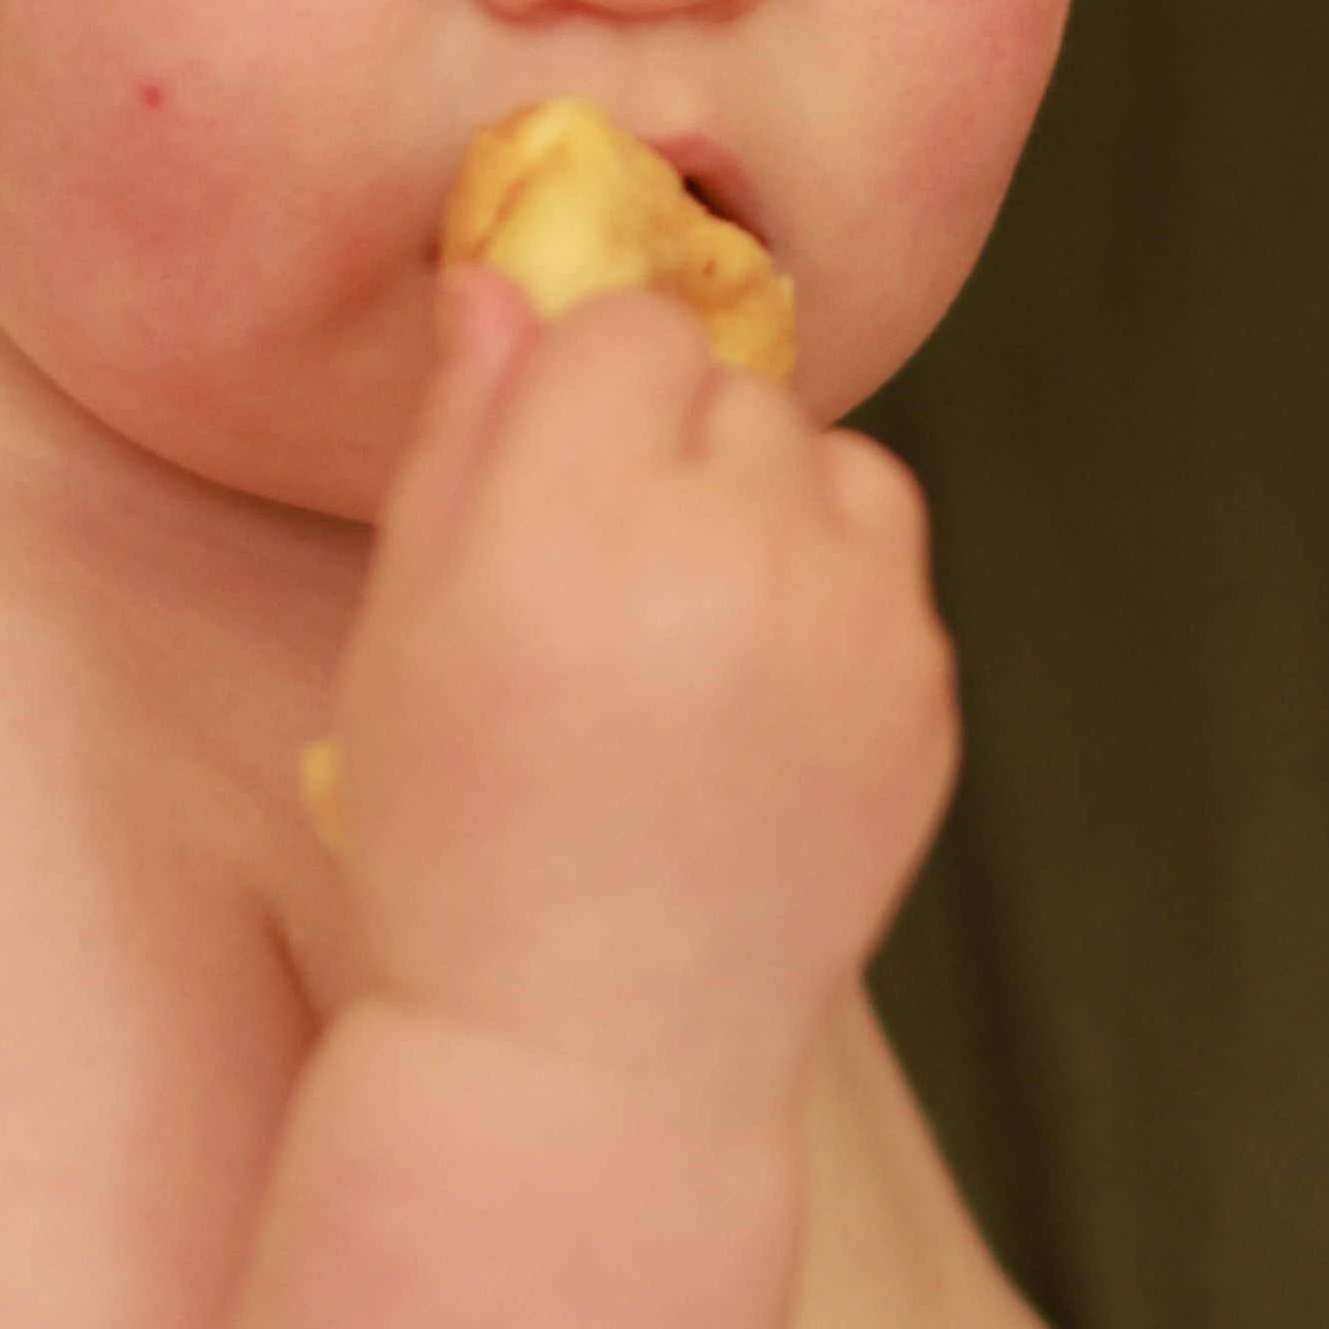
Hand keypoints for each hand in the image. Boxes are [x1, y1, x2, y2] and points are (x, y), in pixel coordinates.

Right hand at [321, 266, 954, 1099]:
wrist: (592, 1054)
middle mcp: (728, 560)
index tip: (550, 480)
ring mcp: (850, 632)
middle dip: (671, 448)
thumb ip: (461, 437)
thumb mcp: (405, 632)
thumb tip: (501, 274)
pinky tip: (749, 710)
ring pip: (830, 463)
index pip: (627, 330)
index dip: (582, 390)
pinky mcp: (924, 700)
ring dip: (770, 508)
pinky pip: (886, 569)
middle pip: (732, 388)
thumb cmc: (459, 842)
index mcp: (569, 532)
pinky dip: (830, 600)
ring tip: (685, 639)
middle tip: (606, 584)